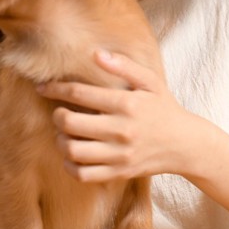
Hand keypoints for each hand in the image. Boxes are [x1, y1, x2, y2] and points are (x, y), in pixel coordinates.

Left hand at [37, 50, 210, 182]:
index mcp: (126, 104)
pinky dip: (70, 165)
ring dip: (60, 140)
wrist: (185, 144)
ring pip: (72, 150)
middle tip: (59, 113)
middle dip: (57, 115)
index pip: (79, 93)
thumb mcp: (150, 81)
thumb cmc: (163, 108)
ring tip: (65, 134)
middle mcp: (121, 130)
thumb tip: (95, 54)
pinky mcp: (119, 173)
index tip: (42, 87)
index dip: (55, 89)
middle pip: (69, 123)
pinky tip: (72, 155)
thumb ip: (123, 65)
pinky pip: (83, 174)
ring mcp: (119, 155)